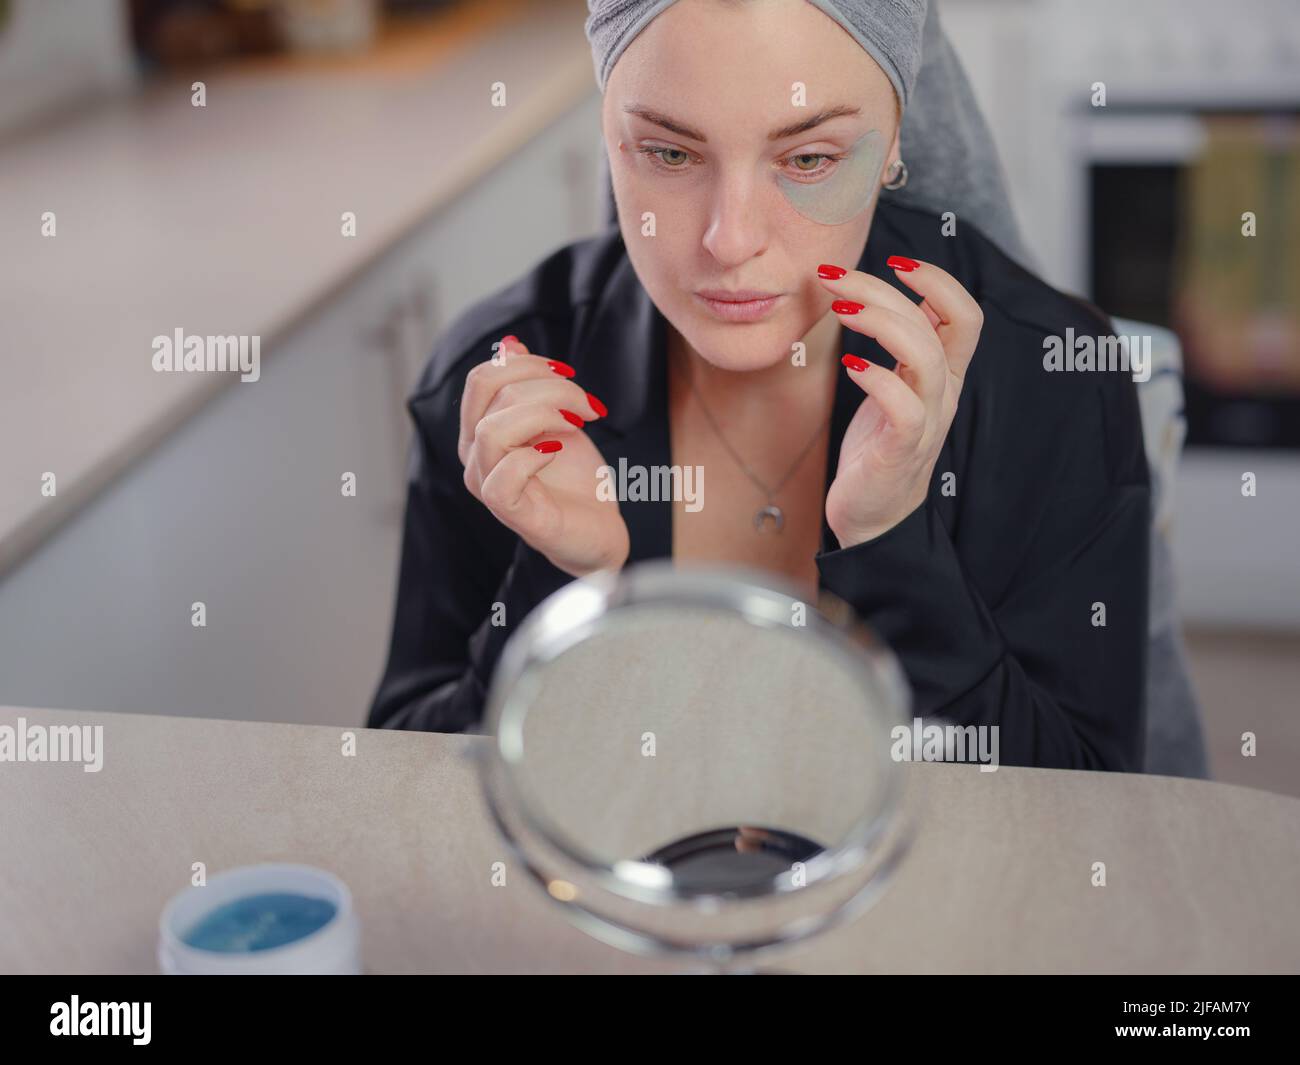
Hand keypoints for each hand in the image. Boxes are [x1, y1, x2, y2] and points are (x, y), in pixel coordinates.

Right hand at [458, 336, 629, 577]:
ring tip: (580, 424)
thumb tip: (508, 343)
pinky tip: (559, 452)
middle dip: (546, 385)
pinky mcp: (511, 513)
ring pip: (493, 429)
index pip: (481, 378)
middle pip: (488, 392)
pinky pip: (504, 476)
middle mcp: (474, 457)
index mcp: (480, 431)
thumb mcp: (557, 418)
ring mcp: (487, 486)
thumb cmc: (574, 477)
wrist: (598, 528)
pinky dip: (535, 456)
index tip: (569, 375)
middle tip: (586, 404)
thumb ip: (530, 385)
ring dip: (546, 414)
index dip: (526, 364)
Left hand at [817, 256, 982, 547]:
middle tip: (835, 275)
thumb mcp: (893, 388)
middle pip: (938, 324)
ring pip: (927, 357)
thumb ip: (898, 349)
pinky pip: (905, 407)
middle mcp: (944, 394)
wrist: (871, 518)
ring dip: (882, 323)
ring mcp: (927, 422)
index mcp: (945, 375)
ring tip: (840, 309)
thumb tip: (875, 293)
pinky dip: (878, 378)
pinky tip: (850, 364)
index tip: (894, 260)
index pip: (965, 313)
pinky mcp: (901, 450)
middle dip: (885, 288)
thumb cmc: (877, 448)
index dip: (938, 279)